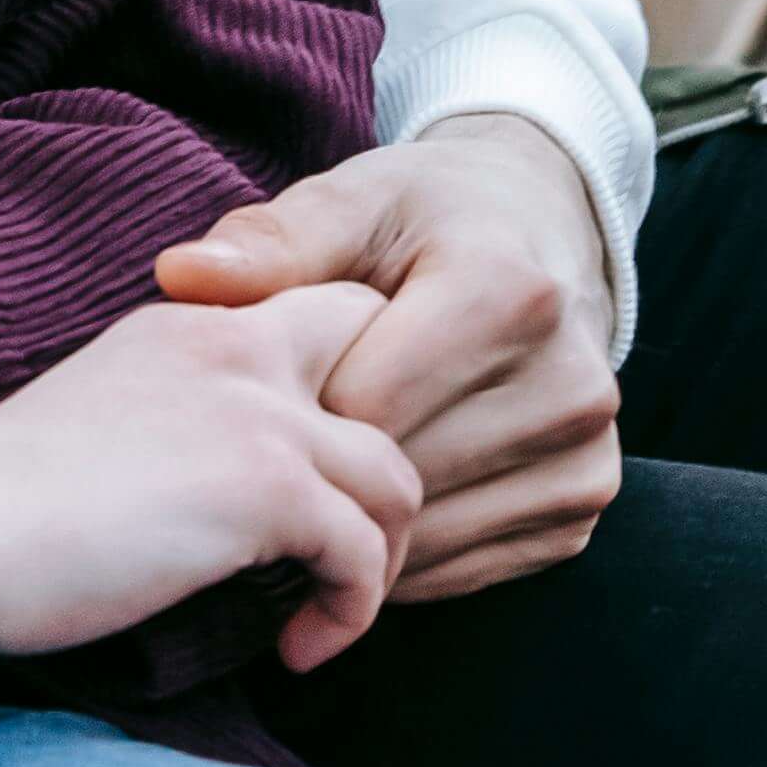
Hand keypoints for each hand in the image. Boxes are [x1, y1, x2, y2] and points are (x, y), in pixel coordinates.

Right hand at [0, 290, 419, 676]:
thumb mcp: (104, 408)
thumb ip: (177, 412)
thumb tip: (219, 485)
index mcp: (190, 318)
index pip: (324, 312)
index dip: (348, 389)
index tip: (317, 482)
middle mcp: (236, 342)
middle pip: (387, 361)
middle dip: (390, 453)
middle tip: (352, 541)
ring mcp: (258, 410)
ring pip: (398, 474)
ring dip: (381, 556)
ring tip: (323, 608)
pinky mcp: (267, 485)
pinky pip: (364, 554)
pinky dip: (349, 613)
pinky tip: (293, 646)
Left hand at [155, 116, 623, 601]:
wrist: (541, 231)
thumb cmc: (427, 216)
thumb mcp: (355, 200)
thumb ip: (271, 242)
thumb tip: (179, 276)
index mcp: (505, 291)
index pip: (364, 402)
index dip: (297, 407)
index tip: (266, 393)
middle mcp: (568, 377)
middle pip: (401, 476)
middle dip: (326, 468)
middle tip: (279, 444)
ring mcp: (586, 448)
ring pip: (432, 536)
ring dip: (361, 524)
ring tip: (322, 473)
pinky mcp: (587, 499)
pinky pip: (472, 567)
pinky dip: (409, 554)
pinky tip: (375, 506)